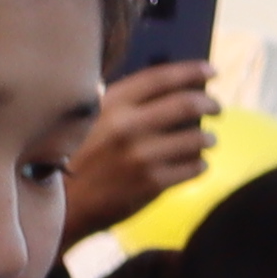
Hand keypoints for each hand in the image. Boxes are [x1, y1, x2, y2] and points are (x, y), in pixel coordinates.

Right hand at [63, 59, 216, 244]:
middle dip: (211, 103)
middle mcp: (128, 126)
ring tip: (206, 140)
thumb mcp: (89, 121)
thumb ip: (123, 105)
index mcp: (110, 105)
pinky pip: (194, 167)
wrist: (59, 206)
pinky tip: (193, 164)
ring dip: (207, 138)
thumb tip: (171, 90)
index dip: (191, 71)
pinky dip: (199, 164)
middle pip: (187, 104)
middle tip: (217, 107)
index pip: (160, 78)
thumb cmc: (73, 159)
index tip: (211, 71)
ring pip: (197, 138)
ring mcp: (141, 156)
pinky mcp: (152, 183)